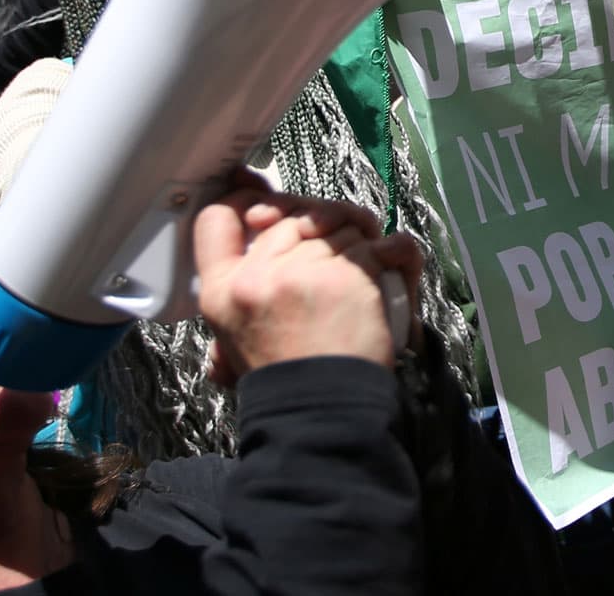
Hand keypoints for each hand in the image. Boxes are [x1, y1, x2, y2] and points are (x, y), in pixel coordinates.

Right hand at [196, 189, 421, 375]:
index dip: (243, 201)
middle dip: (318, 225)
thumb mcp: (235, 338)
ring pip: (340, 224)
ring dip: (360, 240)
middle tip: (334, 255)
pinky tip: (390, 265)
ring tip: (362, 270)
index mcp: (221, 290)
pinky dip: (394, 251)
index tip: (265, 206)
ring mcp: (305, 270)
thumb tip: (251, 215)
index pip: (218, 220)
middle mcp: (258, 275)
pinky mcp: (351, 274)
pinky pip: (382, 240)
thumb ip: (235, 287)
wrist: (323, 412)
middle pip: (290, 217)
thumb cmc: (286, 377)